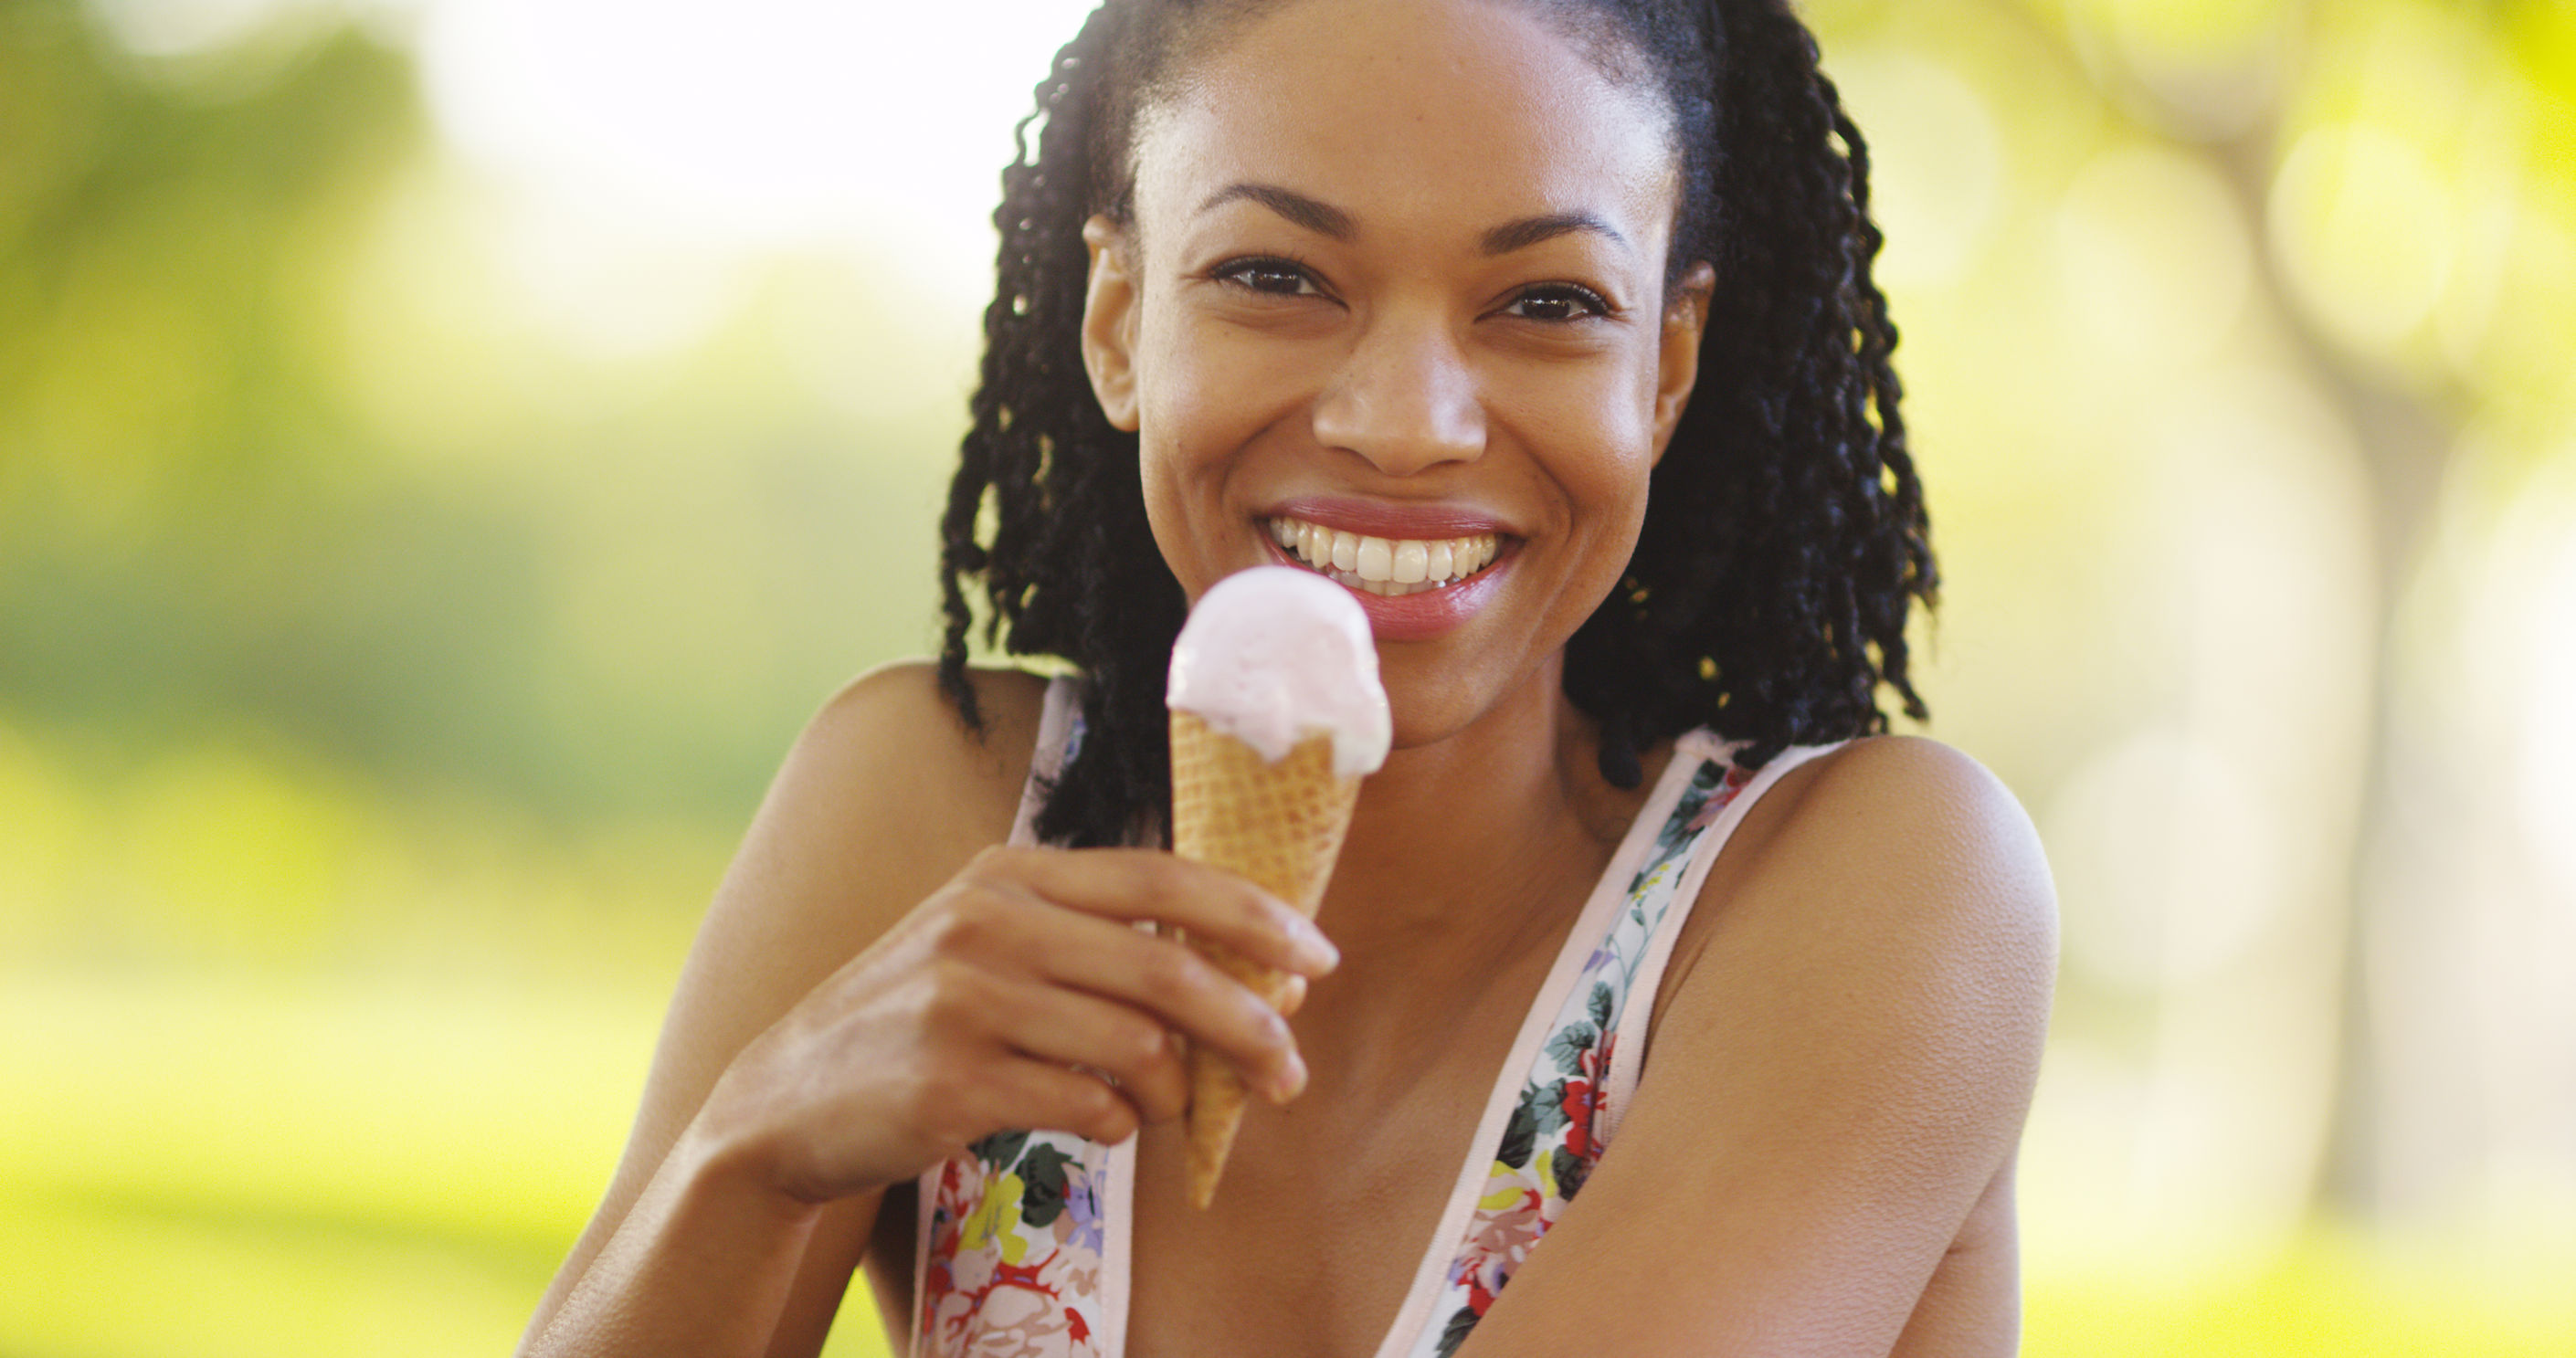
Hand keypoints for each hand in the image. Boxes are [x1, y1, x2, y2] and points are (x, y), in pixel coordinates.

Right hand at [688, 844, 1339, 1205]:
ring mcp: (966, 1001)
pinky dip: (1118, 1124)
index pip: (1163, 878)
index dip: (1253, 918)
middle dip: (1250, 1025)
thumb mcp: (987, 941)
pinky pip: (1086, 1106)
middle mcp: (988, 922)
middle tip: (1290, 1071)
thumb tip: (1238, 972)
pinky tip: (1104, 1124)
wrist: (786, 1099)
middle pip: (1168, 969)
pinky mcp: (952, 1082)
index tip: (1316, 958)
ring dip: (1178, 1091)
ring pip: (1136, 1047)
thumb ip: (1091, 939)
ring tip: (1173, 1109)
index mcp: (1011, 874)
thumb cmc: (915, 1020)